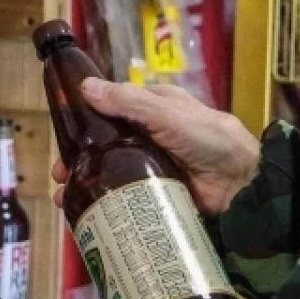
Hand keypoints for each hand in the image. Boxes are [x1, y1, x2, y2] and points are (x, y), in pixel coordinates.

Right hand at [52, 80, 260, 214]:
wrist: (240, 182)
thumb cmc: (207, 137)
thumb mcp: (167, 112)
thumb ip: (128, 101)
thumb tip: (85, 87)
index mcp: (154, 109)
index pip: (111, 109)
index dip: (85, 121)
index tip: (62, 135)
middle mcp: (150, 136)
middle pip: (105, 145)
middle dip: (78, 159)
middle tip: (59, 174)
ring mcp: (152, 167)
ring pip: (110, 173)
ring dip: (86, 183)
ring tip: (65, 197)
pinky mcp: (155, 194)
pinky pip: (124, 197)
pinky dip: (104, 203)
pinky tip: (84, 211)